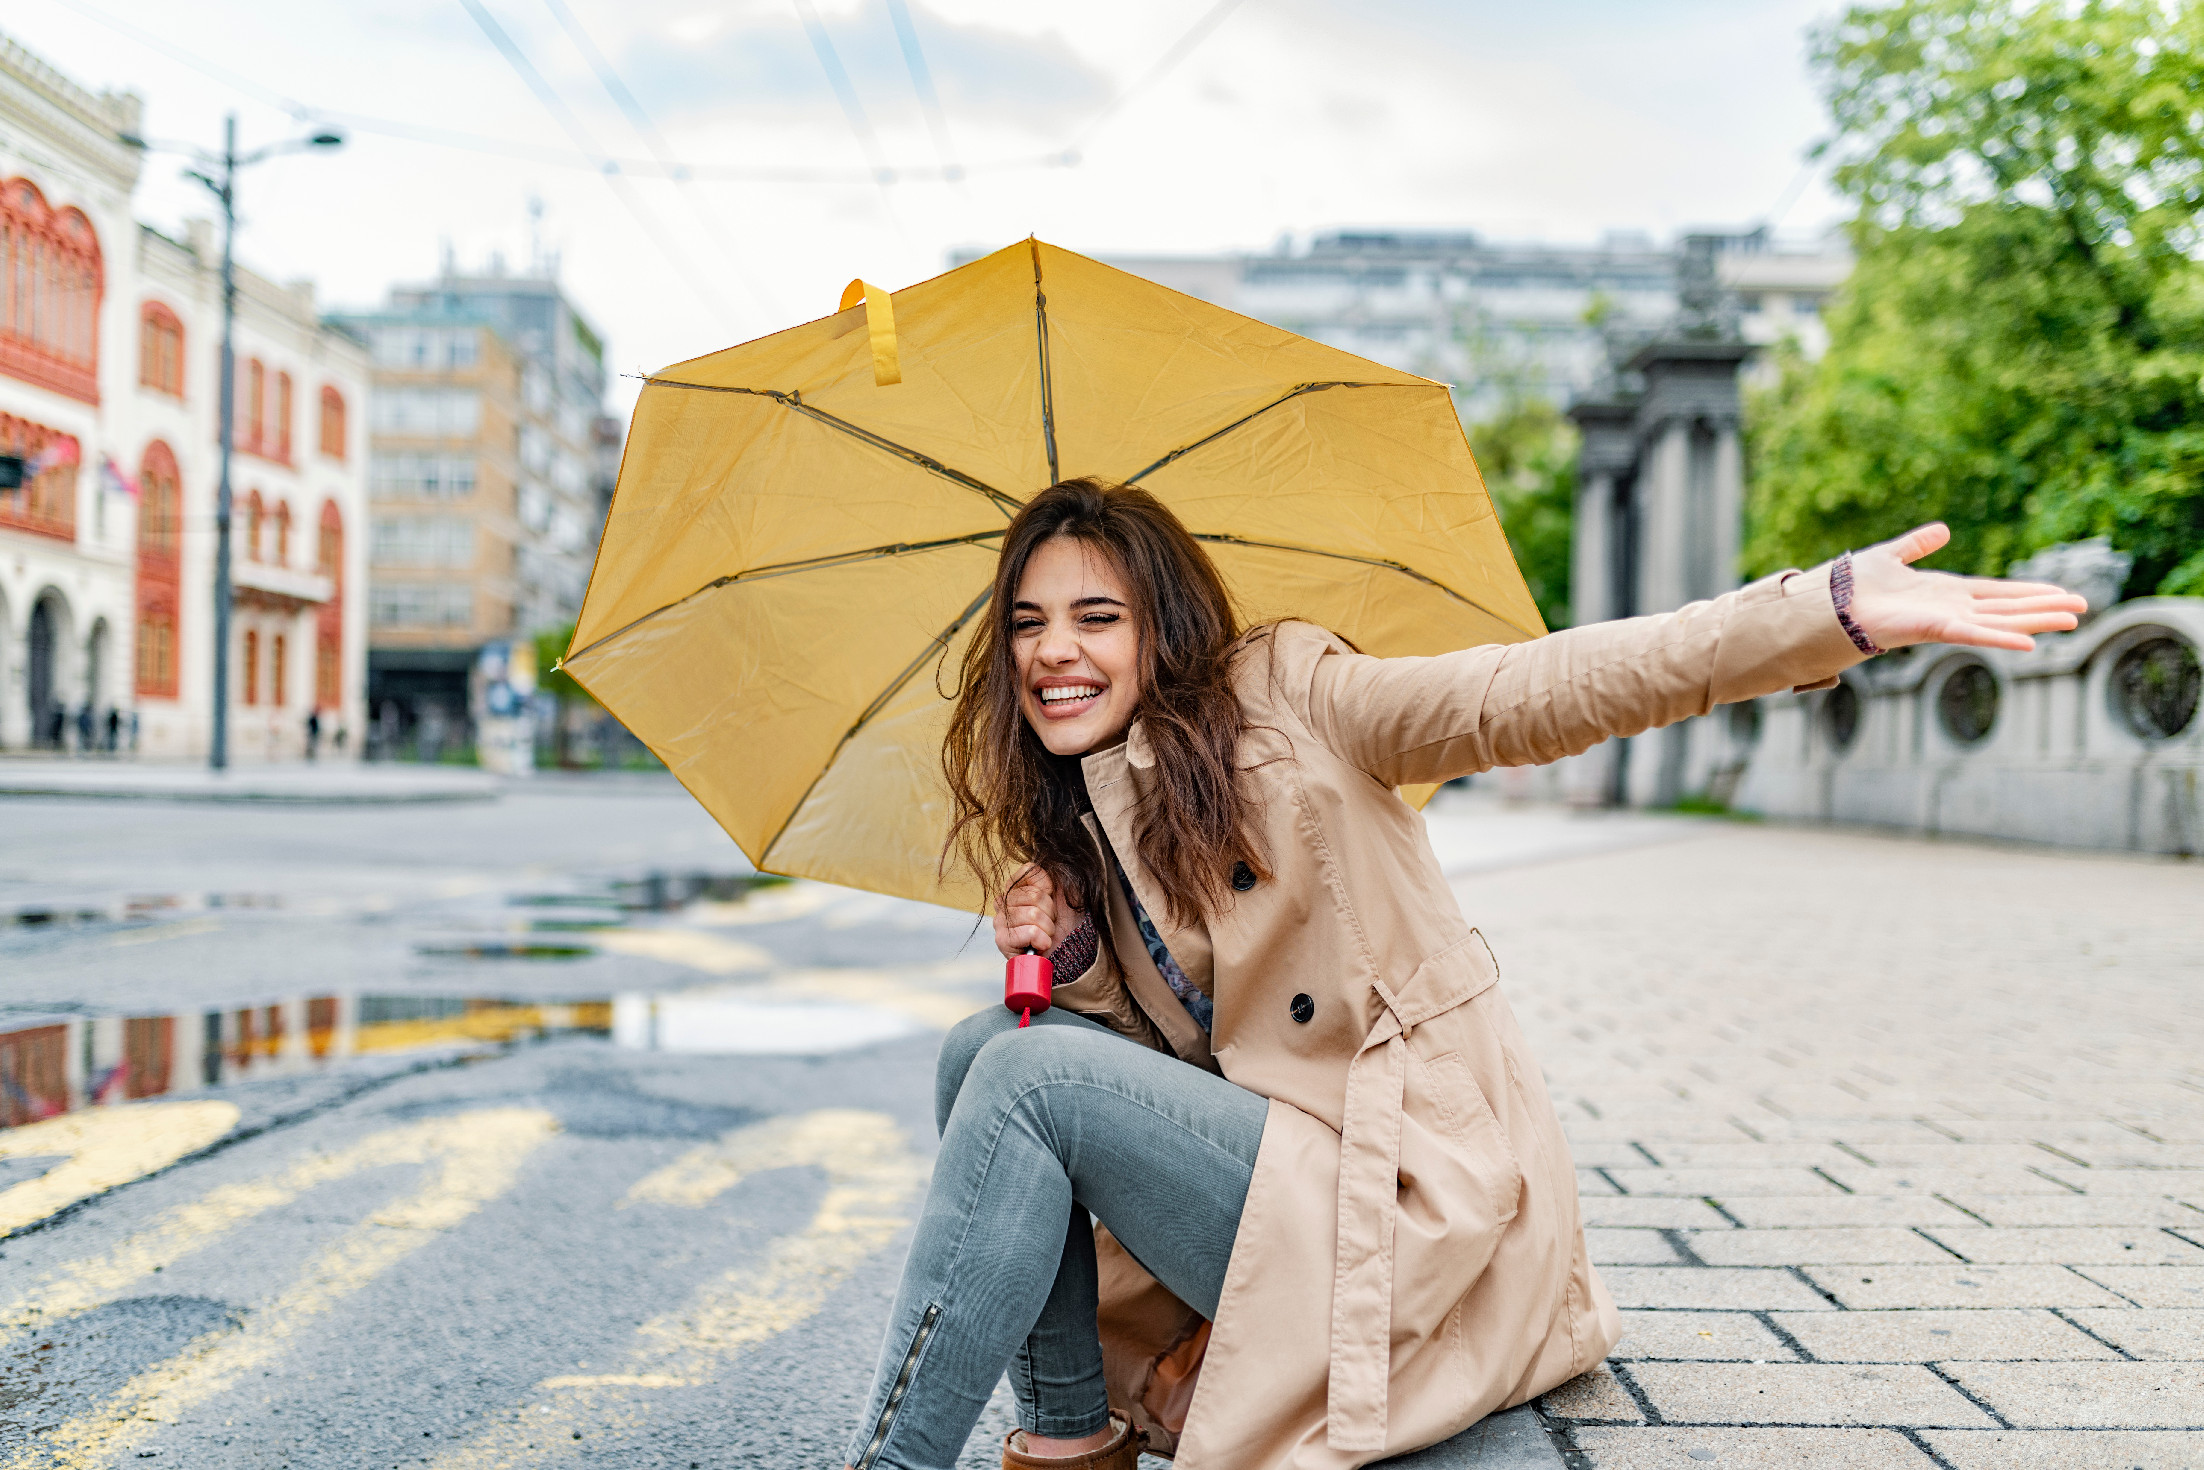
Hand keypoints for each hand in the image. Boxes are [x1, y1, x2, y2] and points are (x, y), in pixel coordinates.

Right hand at [992, 865, 1080, 960]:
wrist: (1068, 955)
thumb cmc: (1066, 923)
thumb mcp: (1064, 889)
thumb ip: (1049, 871)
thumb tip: (1035, 863)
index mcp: (1016, 887)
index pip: (1028, 871)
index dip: (1048, 888)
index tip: (1052, 901)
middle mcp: (1004, 902)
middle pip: (1033, 895)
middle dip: (1050, 912)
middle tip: (1050, 923)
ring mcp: (1000, 921)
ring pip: (1032, 914)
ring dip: (1048, 928)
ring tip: (1045, 935)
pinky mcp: (1002, 941)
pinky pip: (1029, 931)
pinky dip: (1042, 940)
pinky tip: (1040, 945)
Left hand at [1846, 523, 2089, 652]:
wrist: (1826, 603)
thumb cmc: (1852, 587)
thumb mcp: (1891, 556)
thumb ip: (1916, 544)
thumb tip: (1942, 530)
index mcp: (1945, 592)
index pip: (1997, 592)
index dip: (2029, 592)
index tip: (2061, 593)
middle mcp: (1950, 608)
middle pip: (2007, 607)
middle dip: (2044, 607)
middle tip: (2082, 608)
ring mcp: (1944, 620)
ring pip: (1999, 621)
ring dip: (2035, 621)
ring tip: (2071, 619)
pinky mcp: (1932, 629)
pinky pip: (1972, 634)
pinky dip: (1999, 639)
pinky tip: (2030, 644)